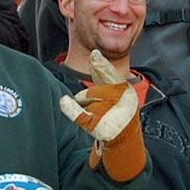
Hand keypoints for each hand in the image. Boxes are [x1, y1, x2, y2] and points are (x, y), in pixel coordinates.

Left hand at [57, 51, 145, 177]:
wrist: (123, 135)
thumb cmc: (117, 111)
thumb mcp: (114, 89)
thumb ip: (103, 73)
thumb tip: (94, 54)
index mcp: (125, 89)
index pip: (110, 75)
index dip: (102, 65)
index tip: (94, 54)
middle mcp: (120, 101)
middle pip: (92, 90)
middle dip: (90, 96)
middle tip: (101, 106)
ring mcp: (109, 114)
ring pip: (85, 99)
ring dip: (87, 105)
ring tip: (100, 115)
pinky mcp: (99, 127)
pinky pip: (79, 115)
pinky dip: (71, 109)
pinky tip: (64, 102)